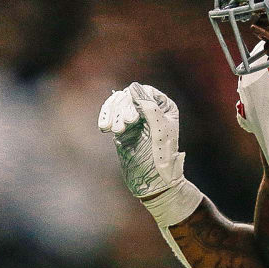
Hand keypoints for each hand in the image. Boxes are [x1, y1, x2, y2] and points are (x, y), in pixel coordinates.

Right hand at [97, 82, 185, 198]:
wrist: (154, 180)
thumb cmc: (163, 155)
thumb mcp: (160, 128)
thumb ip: (149, 107)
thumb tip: (134, 87)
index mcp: (164, 107)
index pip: (145, 91)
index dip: (135, 99)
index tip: (132, 118)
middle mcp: (150, 110)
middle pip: (129, 96)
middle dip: (122, 109)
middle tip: (123, 127)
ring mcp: (135, 119)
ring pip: (117, 105)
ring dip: (112, 114)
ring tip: (113, 130)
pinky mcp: (123, 129)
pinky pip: (110, 116)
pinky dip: (105, 118)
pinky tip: (104, 127)